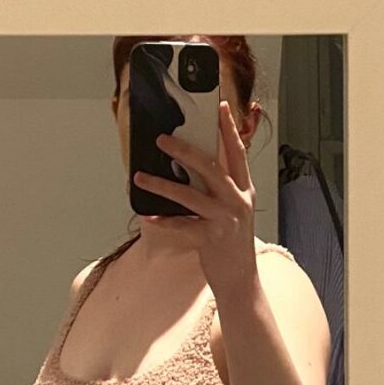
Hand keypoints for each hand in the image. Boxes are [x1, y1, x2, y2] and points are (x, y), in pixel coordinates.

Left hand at [132, 100, 257, 292]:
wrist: (240, 278)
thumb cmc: (230, 242)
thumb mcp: (232, 210)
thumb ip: (218, 188)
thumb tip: (190, 165)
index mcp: (243, 189)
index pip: (237, 152)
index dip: (229, 128)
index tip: (220, 106)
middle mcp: (237, 200)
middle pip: (210, 167)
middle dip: (184, 150)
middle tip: (161, 139)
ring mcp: (225, 219)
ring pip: (189, 195)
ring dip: (161, 184)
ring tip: (140, 177)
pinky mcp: (211, 238)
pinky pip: (181, 225)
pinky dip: (162, 220)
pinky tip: (146, 215)